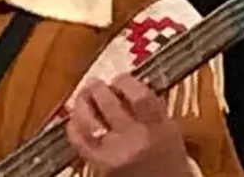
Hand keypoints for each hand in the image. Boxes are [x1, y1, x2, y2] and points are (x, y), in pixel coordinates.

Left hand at [65, 74, 194, 176]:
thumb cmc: (169, 161)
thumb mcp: (169, 130)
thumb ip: (152, 106)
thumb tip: (130, 83)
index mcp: (159, 129)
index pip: (140, 97)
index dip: (125, 81)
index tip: (120, 77)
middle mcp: (136, 140)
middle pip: (110, 105)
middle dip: (98, 89)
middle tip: (95, 83)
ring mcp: (115, 154)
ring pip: (90, 121)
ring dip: (82, 104)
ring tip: (82, 96)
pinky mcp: (100, 166)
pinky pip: (80, 141)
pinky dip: (74, 126)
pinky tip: (75, 118)